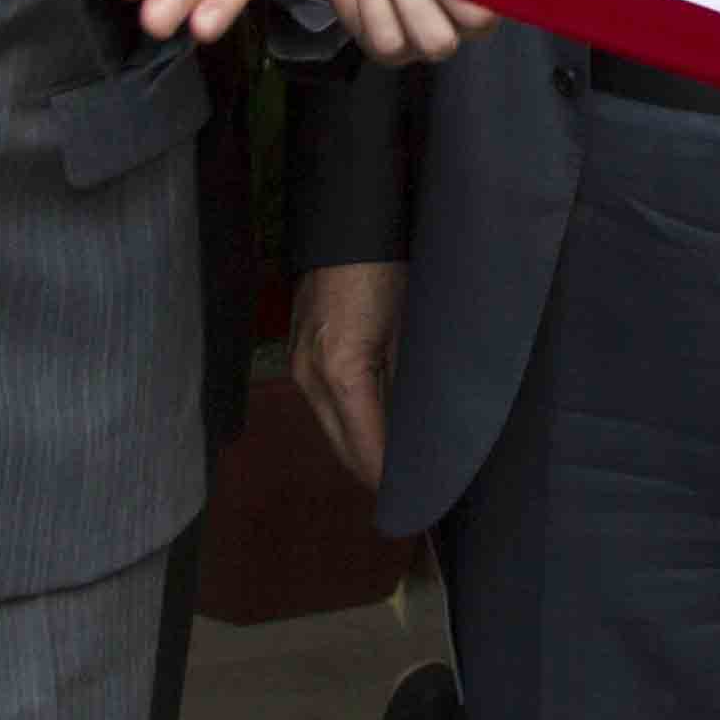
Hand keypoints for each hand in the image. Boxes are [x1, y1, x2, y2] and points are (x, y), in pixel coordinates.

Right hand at [292, 261, 406, 488]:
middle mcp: (312, 377)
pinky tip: (377, 432)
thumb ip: (409, 384)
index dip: (390, 479)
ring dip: (362, 452)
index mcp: (343, 372)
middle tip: (415, 490)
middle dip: (376, 474)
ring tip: (399, 470)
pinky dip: (351, 425)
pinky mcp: (299, 355)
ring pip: (332, 432)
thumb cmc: (394, 271)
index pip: (367, 449)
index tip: (421, 496)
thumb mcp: (411, 331)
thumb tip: (419, 432)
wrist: (354, 223)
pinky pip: (325, 406)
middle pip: (344, 449)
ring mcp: (299, 367)